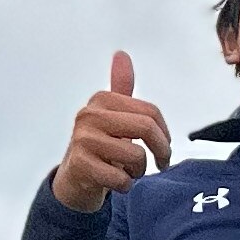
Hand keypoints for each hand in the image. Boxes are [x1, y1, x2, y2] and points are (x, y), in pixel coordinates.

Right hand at [51, 50, 175, 211]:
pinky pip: (122, 178)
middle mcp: (90, 115)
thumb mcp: (113, 115)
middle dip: (162, 151)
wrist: (74, 178)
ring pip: (136, 156)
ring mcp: (83, 139)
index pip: (151, 112)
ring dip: (139, 171)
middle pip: (146, 128)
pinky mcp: (81, 165)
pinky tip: (115, 181)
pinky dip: (125, 185)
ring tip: (128, 171)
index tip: (165, 148)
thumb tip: (121, 54)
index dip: (165, 134)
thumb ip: (121, 88)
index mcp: (102, 100)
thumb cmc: (101, 145)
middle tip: (161, 163)